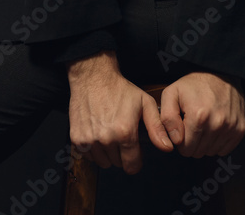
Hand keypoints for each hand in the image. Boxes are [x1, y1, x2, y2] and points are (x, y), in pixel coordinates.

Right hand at [66, 51, 173, 173]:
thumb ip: (157, 127)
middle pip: (117, 164)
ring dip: (107, 153)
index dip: (136, 160)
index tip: (134, 151)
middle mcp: (106, 139)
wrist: (93, 77)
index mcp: (125, 132)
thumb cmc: (120, 89)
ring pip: (102, 162)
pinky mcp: (76, 138)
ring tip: (108, 133)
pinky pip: (87, 156)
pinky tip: (97, 133)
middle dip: (121, 154)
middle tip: (120, 135)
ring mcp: (89, 140)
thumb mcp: (144, 103)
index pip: (132, 166)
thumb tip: (167, 147)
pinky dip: (93, 149)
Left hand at [159, 70, 244, 157]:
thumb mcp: (172, 94)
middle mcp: (217, 124)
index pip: (185, 149)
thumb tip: (175, 141)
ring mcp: (231, 127)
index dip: (181, 140)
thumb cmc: (194, 85)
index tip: (183, 127)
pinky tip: (214, 127)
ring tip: (204, 124)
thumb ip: (167, 118)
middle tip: (192, 124)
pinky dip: (217, 142)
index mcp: (198, 116)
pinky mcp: (240, 129)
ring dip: (205, 142)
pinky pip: (224, 150)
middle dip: (192, 142)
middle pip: (198, 152)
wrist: (220, 72)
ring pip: (211, 152)